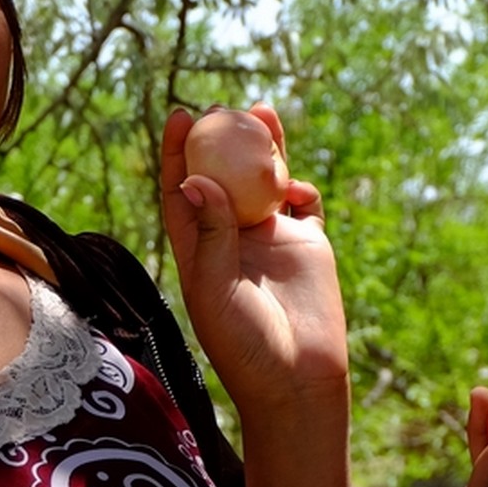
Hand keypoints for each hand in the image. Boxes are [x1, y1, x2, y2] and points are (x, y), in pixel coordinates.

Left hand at [158, 105, 348, 419]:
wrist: (297, 379)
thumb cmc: (245, 345)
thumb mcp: (216, 290)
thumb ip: (210, 235)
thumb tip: (194, 178)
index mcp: (199, 249)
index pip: (183, 190)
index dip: (178, 152)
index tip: (180, 115)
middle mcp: (233, 239)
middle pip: (224, 175)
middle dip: (223, 139)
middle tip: (224, 108)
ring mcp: (272, 240)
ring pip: (265, 181)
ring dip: (265, 148)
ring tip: (263, 113)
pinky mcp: (308, 245)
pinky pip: (304, 203)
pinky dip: (300, 186)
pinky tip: (295, 187)